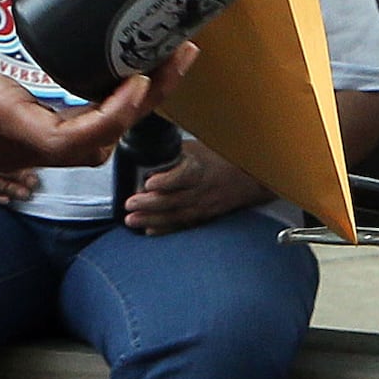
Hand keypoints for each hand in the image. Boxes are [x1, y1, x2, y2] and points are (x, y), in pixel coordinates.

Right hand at [0, 0, 181, 170]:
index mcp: (2, 117)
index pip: (76, 136)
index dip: (118, 113)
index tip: (145, 76)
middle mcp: (14, 143)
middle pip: (97, 145)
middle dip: (143, 107)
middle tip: (175, 59)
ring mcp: (13, 149)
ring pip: (87, 149)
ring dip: (125, 116)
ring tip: (156, 69)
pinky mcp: (12, 142)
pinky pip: (69, 141)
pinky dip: (100, 118)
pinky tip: (115, 81)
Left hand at [122, 137, 267, 233]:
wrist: (249, 179)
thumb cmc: (220, 158)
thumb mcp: (199, 149)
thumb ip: (174, 153)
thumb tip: (145, 151)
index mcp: (202, 168)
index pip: (184, 175)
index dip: (166, 180)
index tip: (149, 182)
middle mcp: (203, 190)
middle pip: (175, 199)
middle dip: (150, 204)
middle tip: (129, 204)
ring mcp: (204, 206)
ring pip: (176, 215)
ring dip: (152, 219)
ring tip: (131, 220)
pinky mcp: (204, 217)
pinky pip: (183, 225)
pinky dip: (166, 229)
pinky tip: (150, 230)